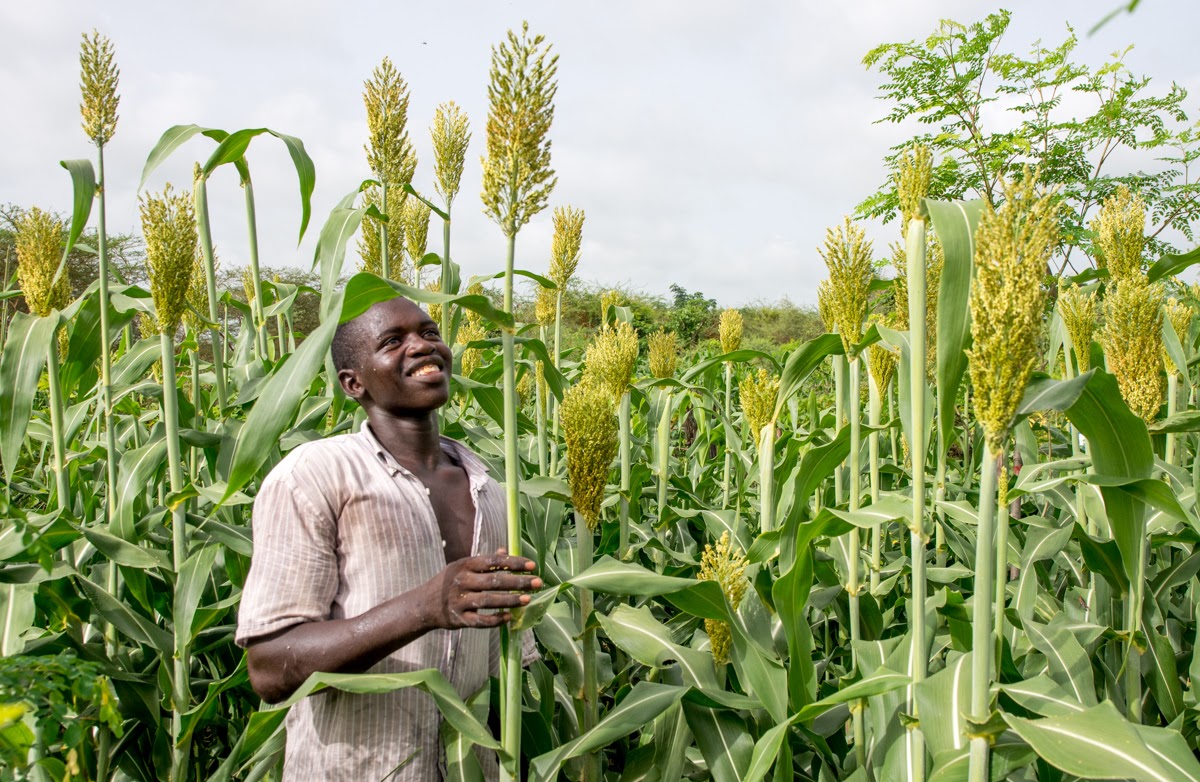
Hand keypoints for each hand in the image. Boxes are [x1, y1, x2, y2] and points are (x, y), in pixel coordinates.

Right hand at [424, 548, 541, 628]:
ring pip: (489, 600)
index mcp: (465, 565)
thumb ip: (484, 561)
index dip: (513, 563)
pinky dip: (495, 619)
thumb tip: (506, 551)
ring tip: (528, 599)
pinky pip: (480, 621)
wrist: (423, 605)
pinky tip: (509, 617)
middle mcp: (462, 581)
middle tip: (537, 582)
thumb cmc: (447, 582)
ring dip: (510, 600)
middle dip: (518, 582)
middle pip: (494, 581)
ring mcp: (460, 601)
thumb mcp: (462, 567)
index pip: (493, 561)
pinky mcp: (459, 619)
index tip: (532, 565)